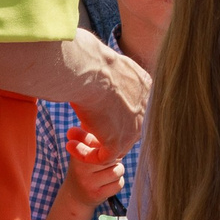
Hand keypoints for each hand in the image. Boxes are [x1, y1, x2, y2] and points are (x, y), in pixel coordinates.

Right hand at [57, 129, 126, 215]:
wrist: (74, 196)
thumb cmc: (84, 167)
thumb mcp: (82, 150)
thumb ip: (90, 135)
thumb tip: (106, 115)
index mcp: (78, 153)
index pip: (99, 143)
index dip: (109, 144)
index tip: (107, 147)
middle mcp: (80, 168)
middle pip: (112, 156)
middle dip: (114, 158)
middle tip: (108, 160)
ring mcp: (88, 182)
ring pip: (118, 170)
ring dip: (117, 170)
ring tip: (109, 170)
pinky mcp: (96, 195)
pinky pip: (119, 184)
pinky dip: (117, 183)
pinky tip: (109, 182)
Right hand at [73, 40, 149, 156]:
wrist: (92, 71)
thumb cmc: (95, 62)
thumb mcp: (114, 66)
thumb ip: (116, 77)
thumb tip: (105, 75)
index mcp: (149, 91)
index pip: (135, 113)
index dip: (115, 117)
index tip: (95, 113)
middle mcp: (147, 113)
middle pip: (128, 132)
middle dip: (104, 133)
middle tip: (83, 130)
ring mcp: (134, 129)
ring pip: (115, 147)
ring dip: (92, 145)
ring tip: (73, 139)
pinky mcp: (118, 141)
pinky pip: (102, 157)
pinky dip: (85, 154)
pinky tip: (71, 146)